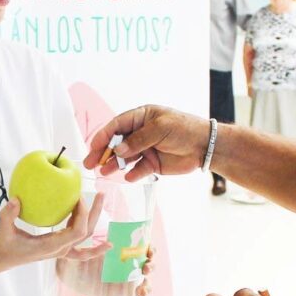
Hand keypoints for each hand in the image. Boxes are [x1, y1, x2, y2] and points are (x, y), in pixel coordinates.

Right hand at [0, 194, 103, 271]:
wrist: (1, 258)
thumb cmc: (3, 245)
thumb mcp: (2, 230)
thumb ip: (8, 215)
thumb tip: (16, 199)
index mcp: (51, 246)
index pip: (76, 232)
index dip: (82, 215)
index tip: (78, 197)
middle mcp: (60, 249)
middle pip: (86, 232)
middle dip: (95, 213)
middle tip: (101, 194)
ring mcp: (61, 250)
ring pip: (85, 237)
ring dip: (94, 219)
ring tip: (100, 199)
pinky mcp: (59, 249)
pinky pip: (81, 250)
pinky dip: (95, 248)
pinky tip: (107, 243)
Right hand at [83, 105, 211, 181]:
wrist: (205, 146)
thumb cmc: (184, 129)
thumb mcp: (160, 128)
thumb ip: (138, 140)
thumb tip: (118, 151)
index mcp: (141, 117)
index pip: (116, 125)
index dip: (103, 135)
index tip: (93, 146)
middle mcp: (140, 133)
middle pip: (116, 143)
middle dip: (102, 152)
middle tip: (90, 163)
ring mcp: (145, 149)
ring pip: (124, 158)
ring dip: (114, 165)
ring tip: (104, 172)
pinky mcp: (153, 163)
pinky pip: (138, 170)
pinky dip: (132, 174)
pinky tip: (128, 177)